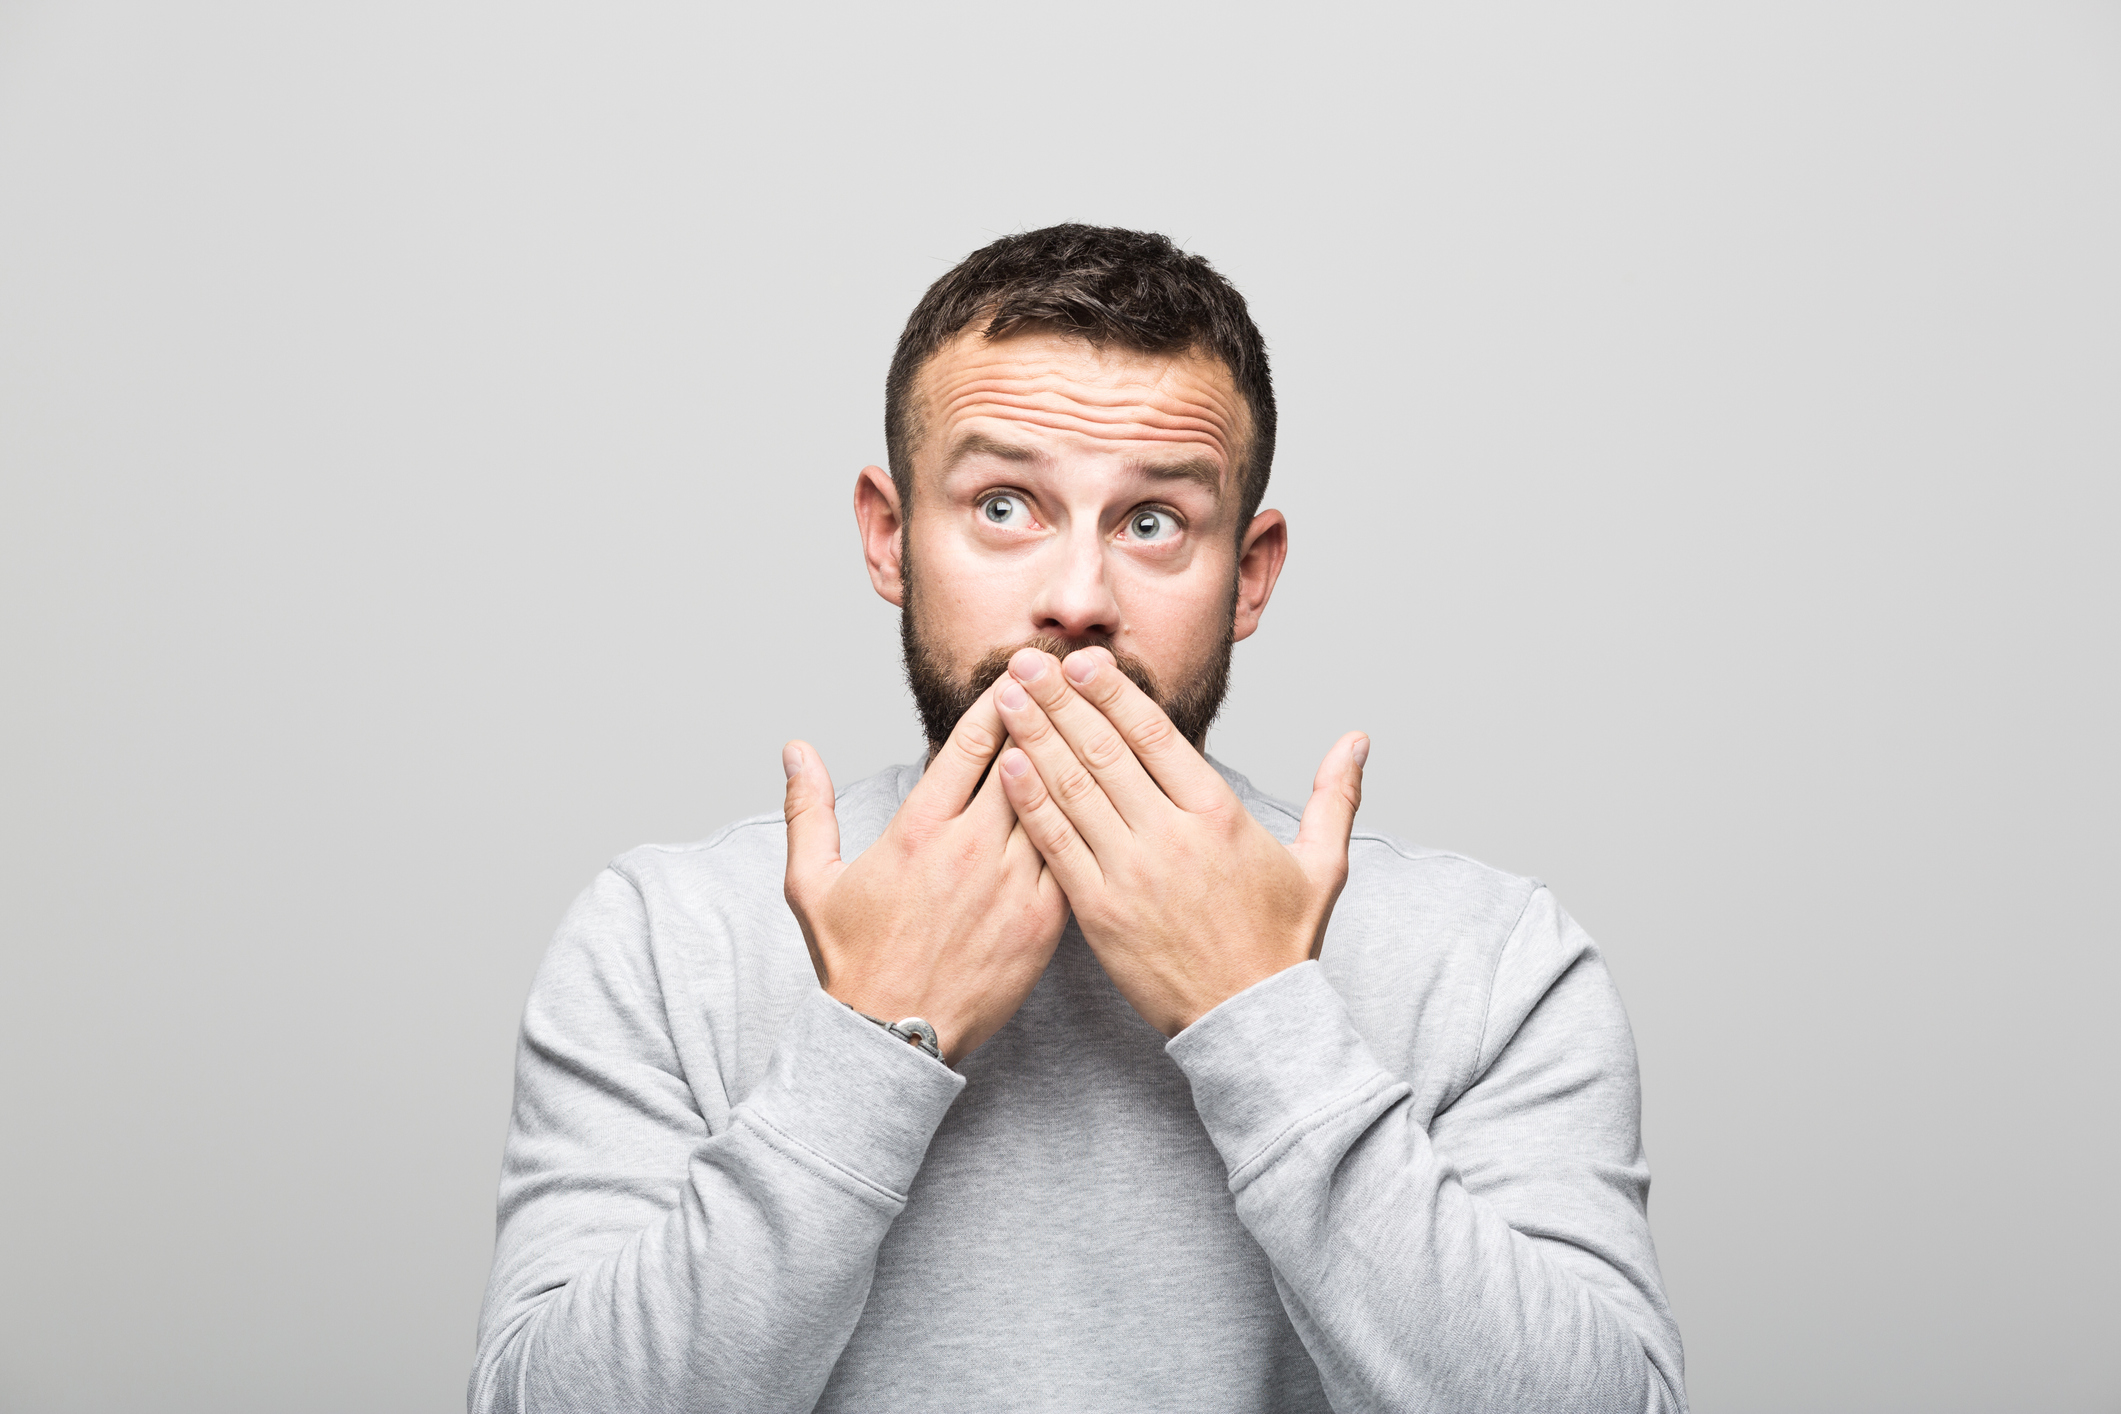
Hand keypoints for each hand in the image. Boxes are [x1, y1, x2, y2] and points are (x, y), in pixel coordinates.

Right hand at [782, 682, 1067, 1064]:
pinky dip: (1086, 822)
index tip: (1017, 674)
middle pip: (1022, 761)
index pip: (969, 746)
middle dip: (1044, 714)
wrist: (893, 1040)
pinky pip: (1072, 856)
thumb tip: (796, 750)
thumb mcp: (811, 883)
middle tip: (1066, 677)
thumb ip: (809, 809)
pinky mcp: (1042, 921)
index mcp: (917, 832)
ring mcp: (1011, 886)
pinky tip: (1103, 797)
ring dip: (1072, 760)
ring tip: (1095, 720)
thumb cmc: (852, 961)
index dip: (999, 702)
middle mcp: (969, 851)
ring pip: (1056, 804)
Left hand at [992, 646, 1367, 1036]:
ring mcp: (1130, 873)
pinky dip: (1030, 800)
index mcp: (1218, 815)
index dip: (1114, 693)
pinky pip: (1056, 844)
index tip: (1085, 661)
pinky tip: (1006, 763)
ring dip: (1035, 735)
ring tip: (1006, 695)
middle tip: (1027, 660)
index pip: (1155, 736)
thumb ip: (1334, 796)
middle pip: (1104, 750)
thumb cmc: (1282, 944)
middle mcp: (1170, 836)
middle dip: (1060, 699)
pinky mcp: (1099, 911)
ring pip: (1072, 788)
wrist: (1250, 1020)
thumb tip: (1358, 740)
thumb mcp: (1322, 866)